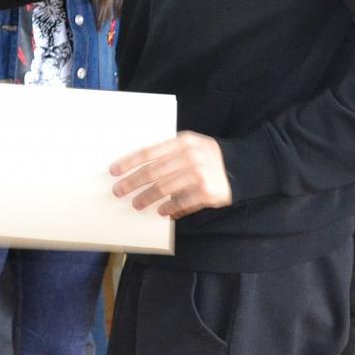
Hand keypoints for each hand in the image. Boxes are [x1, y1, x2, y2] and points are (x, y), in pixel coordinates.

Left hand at [110, 132, 233, 218]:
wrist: (240, 167)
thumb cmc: (207, 155)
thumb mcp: (190, 144)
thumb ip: (168, 152)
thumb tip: (138, 167)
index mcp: (182, 142)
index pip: (148, 152)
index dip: (129, 162)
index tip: (114, 171)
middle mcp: (189, 157)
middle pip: (152, 172)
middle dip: (132, 183)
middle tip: (119, 191)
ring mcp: (198, 175)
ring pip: (163, 189)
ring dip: (147, 198)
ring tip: (137, 204)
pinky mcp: (206, 192)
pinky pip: (181, 203)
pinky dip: (169, 209)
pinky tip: (162, 212)